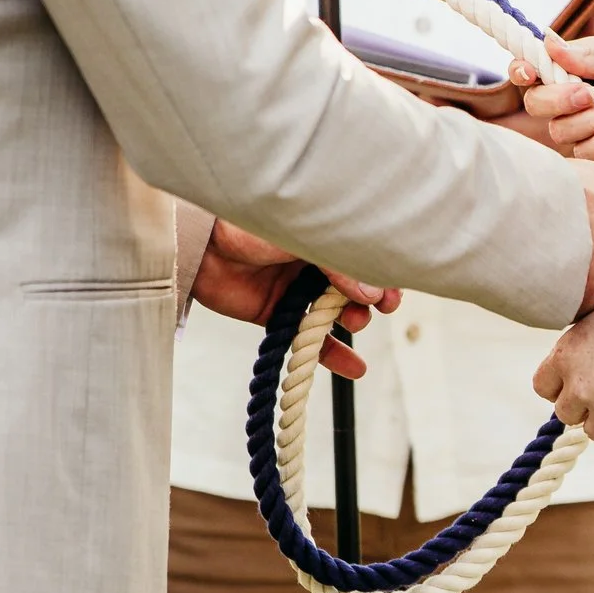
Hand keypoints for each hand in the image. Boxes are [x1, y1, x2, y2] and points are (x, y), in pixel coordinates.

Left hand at [191, 221, 399, 377]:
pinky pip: (310, 339)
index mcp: (323, 234)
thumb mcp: (306, 237)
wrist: (201, 243)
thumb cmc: (253, 225)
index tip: (392, 289)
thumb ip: (340, 265)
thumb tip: (374, 295)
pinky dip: (332, 354)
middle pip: (356, 286)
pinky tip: (355, 367)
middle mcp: (313, 261)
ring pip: (336, 312)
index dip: (383, 274)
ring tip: (354, 323)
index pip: (363, 256)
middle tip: (380, 307)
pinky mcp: (277, 314)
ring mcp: (295, 289)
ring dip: (354, 321)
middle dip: (373, 298)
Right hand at [512, 35, 593, 173]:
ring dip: (591, 121)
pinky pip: (585, 156)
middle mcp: (580, 97)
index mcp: (582, 66)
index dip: (524, 71)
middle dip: (559, 100)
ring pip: (560, 132)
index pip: (536, 69)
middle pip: (538, 104)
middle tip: (590, 94)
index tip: (528, 73)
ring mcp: (591, 127)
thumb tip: (547, 43)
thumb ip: (589, 56)